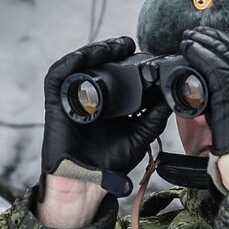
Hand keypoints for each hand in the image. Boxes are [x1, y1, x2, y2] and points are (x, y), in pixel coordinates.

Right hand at [40, 37, 170, 200]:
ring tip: (114, 47)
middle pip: (99, 64)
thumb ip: (153, 119)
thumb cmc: (107, 164)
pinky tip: (88, 56)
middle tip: (130, 45)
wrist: (85, 183)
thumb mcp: (138, 137)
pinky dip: (72, 62)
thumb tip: (171, 100)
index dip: (129, 62)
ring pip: (80, 64)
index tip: (147, 56)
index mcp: (108, 104)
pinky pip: (59, 75)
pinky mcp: (57, 101)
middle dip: (113, 51)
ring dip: (96, 51)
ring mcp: (72, 98)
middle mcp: (89, 97)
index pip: (117, 74)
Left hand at [180, 25, 228, 178]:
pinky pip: (213, 65)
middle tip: (202, 30)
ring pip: (224, 53)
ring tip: (191, 35)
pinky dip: (200, 53)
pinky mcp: (228, 89)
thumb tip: (219, 94)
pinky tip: (190, 47)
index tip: (228, 33)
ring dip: (205, 41)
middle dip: (218, 37)